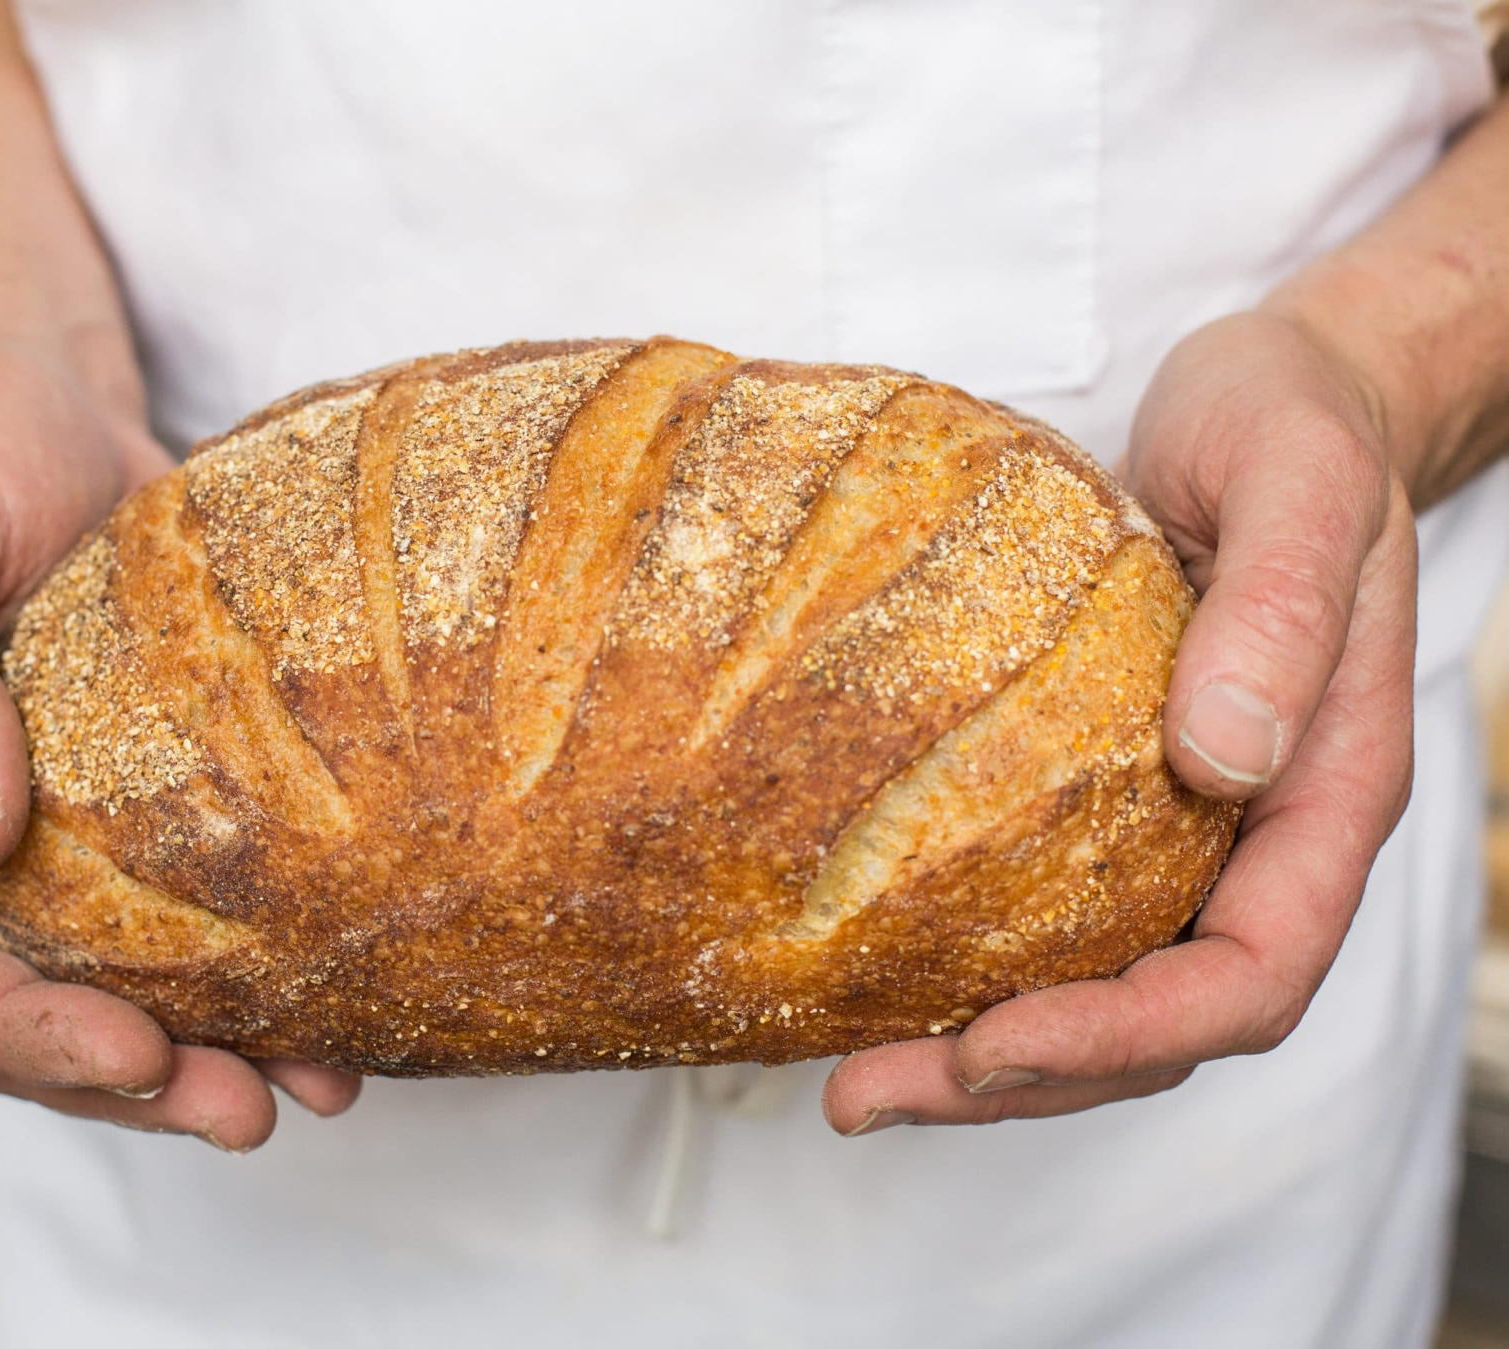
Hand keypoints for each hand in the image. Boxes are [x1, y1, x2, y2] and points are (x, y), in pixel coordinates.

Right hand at [0, 337, 361, 1147]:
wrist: (41, 391)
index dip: (15, 1030)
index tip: (129, 1054)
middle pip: (18, 1008)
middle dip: (123, 1080)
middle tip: (240, 1112)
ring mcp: (48, 828)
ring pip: (106, 987)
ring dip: (197, 1057)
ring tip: (308, 1093)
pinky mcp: (138, 800)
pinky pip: (183, 917)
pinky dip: (252, 978)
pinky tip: (336, 1017)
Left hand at [822, 310, 1417, 1133]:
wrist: (1268, 394)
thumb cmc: (1295, 425)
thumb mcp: (1300, 484)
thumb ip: (1281, 613)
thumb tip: (1219, 758)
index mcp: (1325, 791)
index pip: (1252, 972)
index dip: (1128, 1033)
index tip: (995, 1043)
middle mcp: (1255, 835)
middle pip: (1159, 1021)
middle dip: (1021, 1082)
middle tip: (865, 1095)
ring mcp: (1183, 827)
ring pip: (1100, 991)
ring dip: (982, 1055)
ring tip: (852, 1078)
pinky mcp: (1107, 795)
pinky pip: (1052, 914)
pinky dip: (970, 965)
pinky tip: (874, 972)